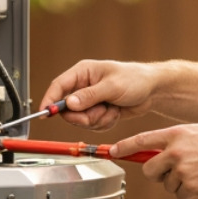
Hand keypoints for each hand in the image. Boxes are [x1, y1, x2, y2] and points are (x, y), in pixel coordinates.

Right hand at [39, 60, 157, 130]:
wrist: (152, 91)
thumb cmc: (135, 79)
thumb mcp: (112, 86)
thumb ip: (89, 96)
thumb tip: (69, 103)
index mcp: (83, 73)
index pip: (59, 86)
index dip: (50, 100)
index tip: (45, 113)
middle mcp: (83, 87)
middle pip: (68, 109)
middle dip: (85, 116)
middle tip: (100, 112)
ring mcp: (90, 101)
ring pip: (82, 120)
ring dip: (98, 119)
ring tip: (112, 109)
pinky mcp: (97, 112)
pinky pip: (93, 125)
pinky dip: (105, 122)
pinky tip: (115, 113)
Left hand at [113, 124, 197, 198]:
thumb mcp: (195, 133)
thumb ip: (173, 142)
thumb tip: (152, 154)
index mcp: (175, 135)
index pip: (142, 140)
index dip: (124, 147)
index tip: (112, 151)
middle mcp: (176, 151)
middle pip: (149, 170)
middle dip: (156, 174)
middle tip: (171, 172)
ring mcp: (183, 169)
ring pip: (166, 184)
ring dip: (179, 183)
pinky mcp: (192, 185)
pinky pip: (180, 194)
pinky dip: (190, 192)